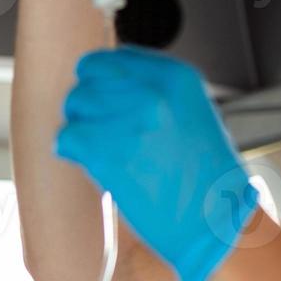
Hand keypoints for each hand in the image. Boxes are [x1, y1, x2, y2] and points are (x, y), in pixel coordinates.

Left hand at [55, 46, 259, 280]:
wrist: (214, 221)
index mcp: (176, 79)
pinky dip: (70, 151)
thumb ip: (156, 96)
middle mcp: (151, 93)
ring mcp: (127, 122)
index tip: (98, 96)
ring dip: (78, 128)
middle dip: (86, 105)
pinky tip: (89, 164)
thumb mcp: (193, 115)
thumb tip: (115, 90)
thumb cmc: (206, 178)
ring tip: (96, 150)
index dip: (99, 78)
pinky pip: (66, 138)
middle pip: (87, 81)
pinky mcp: (106, 154)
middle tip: (95, 130)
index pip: (113, 59)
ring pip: (73, 107)